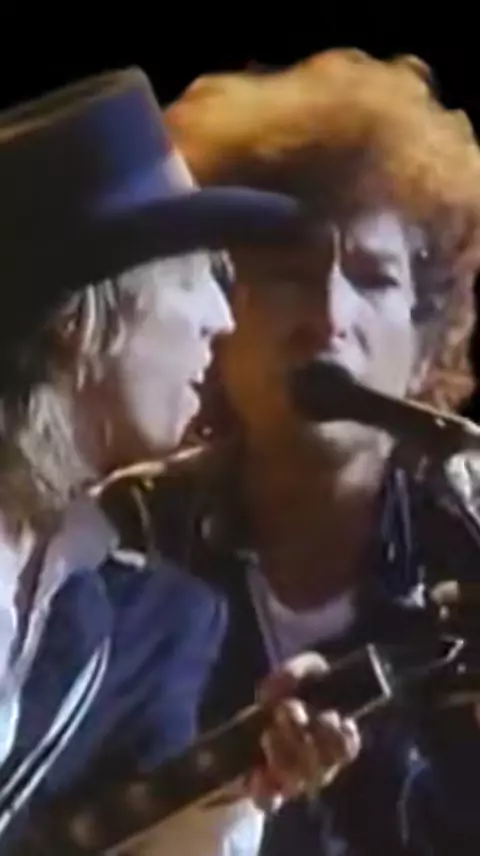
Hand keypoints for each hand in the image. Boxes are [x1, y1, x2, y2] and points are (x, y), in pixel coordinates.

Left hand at [245, 652, 360, 811]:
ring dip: (284, 754)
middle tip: (286, 712)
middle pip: (323, 761)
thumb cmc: (274, 704)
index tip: (329, 717)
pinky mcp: (267, 797)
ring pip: (298, 780)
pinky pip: (270, 801)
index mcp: (328, 739)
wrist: (237, 738)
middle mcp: (316, 766)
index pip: (347, 745)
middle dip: (306, 735)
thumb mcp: (287, 679)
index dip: (342, 735)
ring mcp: (293, 784)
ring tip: (267, 734)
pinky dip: (264, 789)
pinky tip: (256, 774)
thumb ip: (301, 669)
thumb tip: (311, 669)